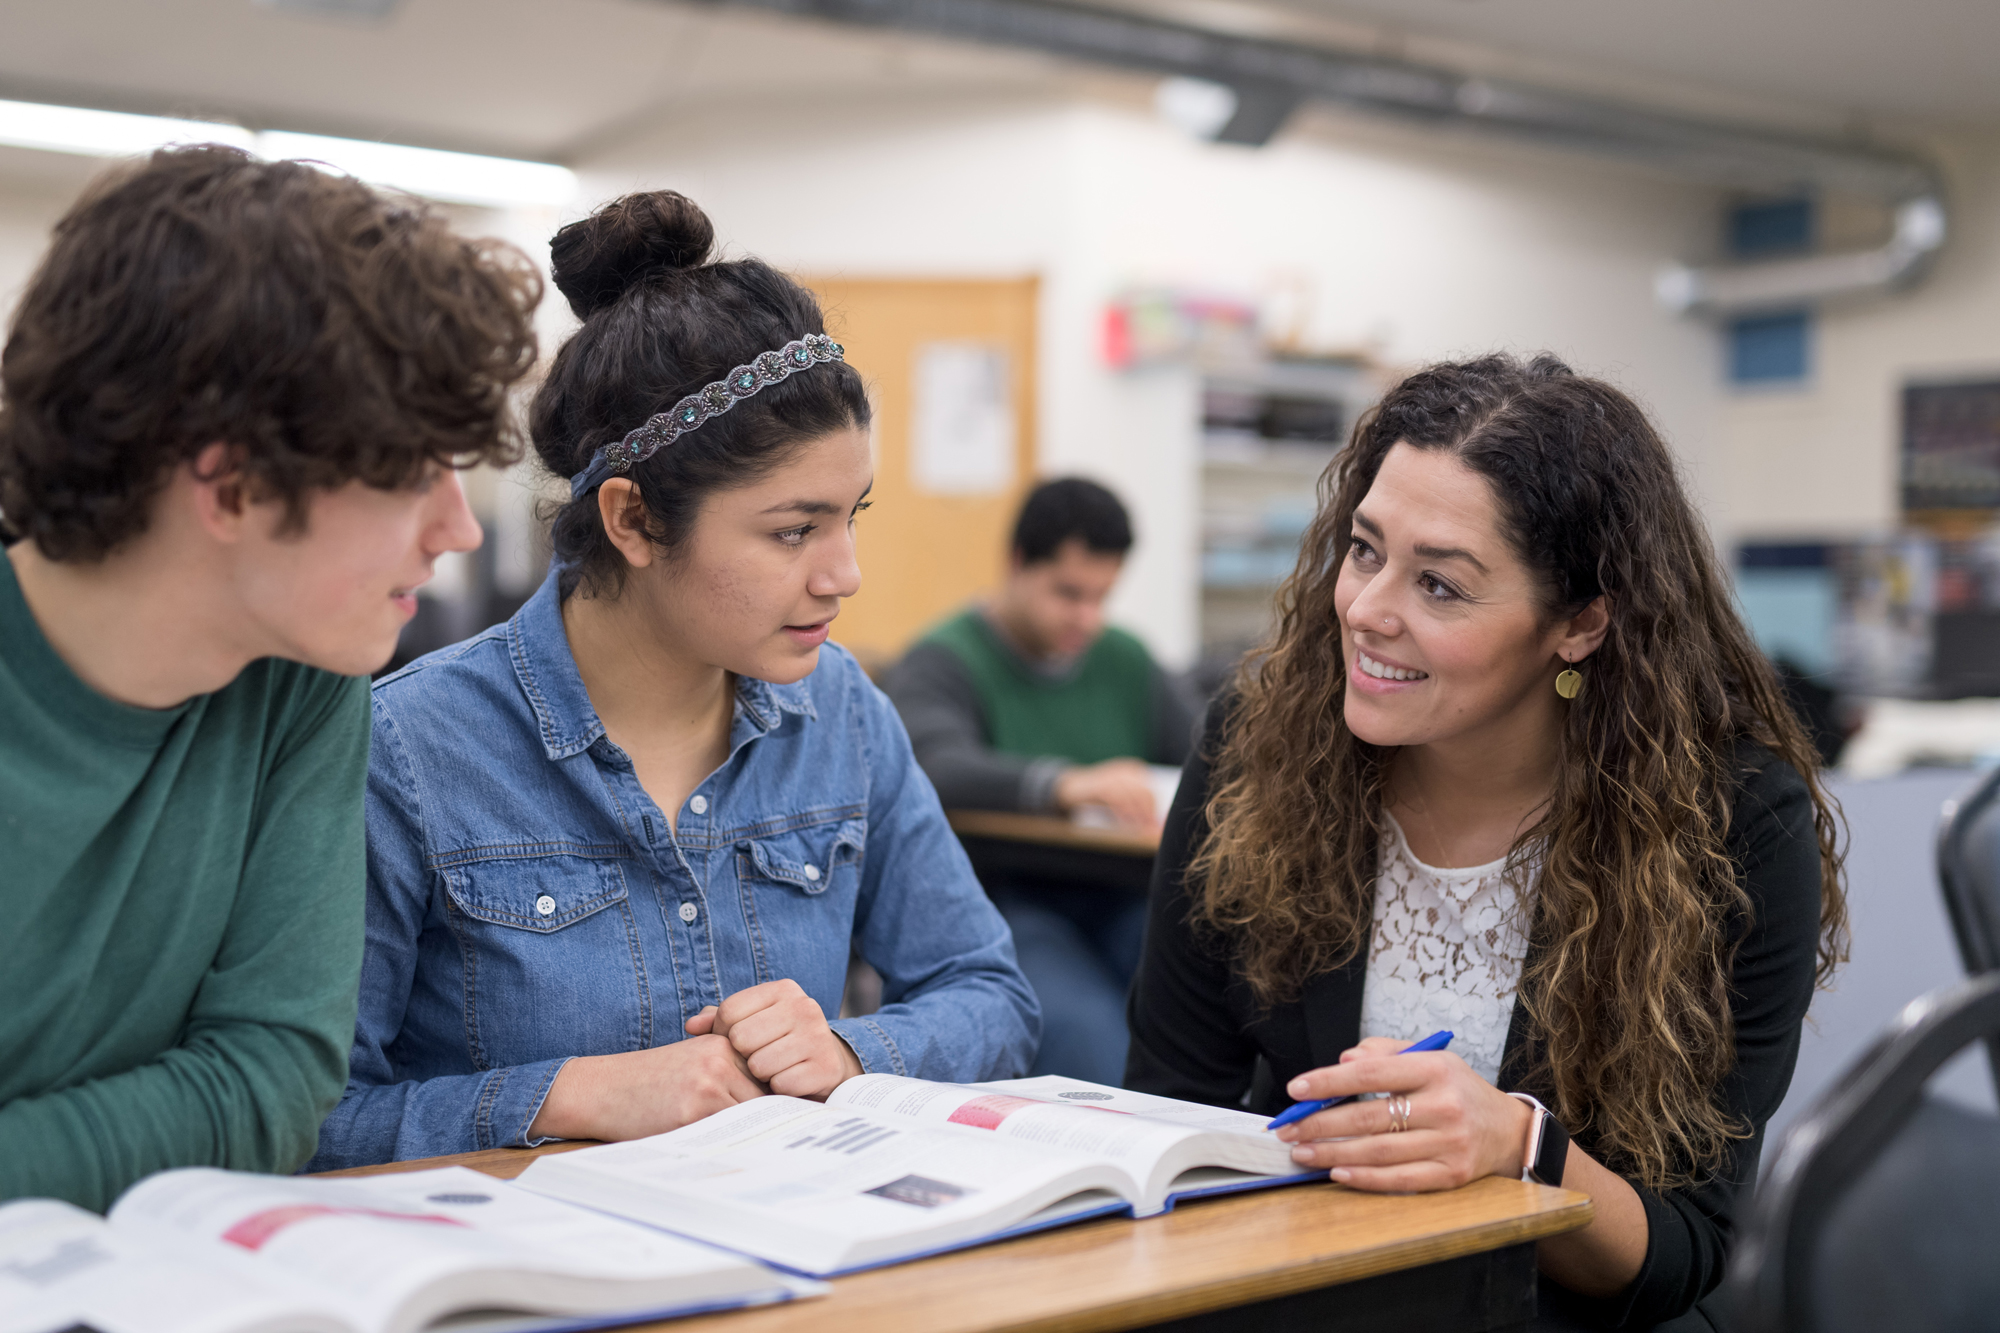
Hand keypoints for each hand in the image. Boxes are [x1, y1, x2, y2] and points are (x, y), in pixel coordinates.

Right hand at [529, 1034, 764, 1141]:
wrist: (602, 1090)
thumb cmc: (648, 1084)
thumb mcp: (691, 1062)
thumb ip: (729, 1072)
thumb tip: (778, 1103)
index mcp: (724, 1044)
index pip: (770, 1078)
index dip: (772, 1104)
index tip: (772, 1124)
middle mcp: (721, 1058)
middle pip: (767, 1099)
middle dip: (764, 1123)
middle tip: (760, 1144)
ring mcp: (709, 1083)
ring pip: (751, 1119)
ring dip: (746, 1137)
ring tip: (735, 1149)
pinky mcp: (695, 1110)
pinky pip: (728, 1136)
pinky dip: (725, 1147)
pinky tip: (712, 1151)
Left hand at [686, 978, 863, 1098]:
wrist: (826, 1065)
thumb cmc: (778, 1041)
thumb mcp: (752, 1022)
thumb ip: (719, 1020)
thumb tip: (692, 1026)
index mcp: (783, 989)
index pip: (729, 1011)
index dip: (723, 1033)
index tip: (738, 1043)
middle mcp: (804, 1006)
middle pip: (741, 1038)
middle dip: (743, 1055)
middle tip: (759, 1058)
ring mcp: (818, 1037)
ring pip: (759, 1064)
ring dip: (760, 1075)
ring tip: (774, 1069)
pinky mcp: (826, 1067)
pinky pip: (780, 1085)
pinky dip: (778, 1090)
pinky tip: (789, 1081)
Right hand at [1053, 758, 1158, 827]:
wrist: (1074, 786)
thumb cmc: (1103, 794)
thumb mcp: (1122, 798)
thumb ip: (1138, 808)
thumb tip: (1156, 824)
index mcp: (1134, 769)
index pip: (1150, 791)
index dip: (1153, 810)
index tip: (1155, 826)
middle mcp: (1125, 770)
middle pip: (1143, 793)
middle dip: (1147, 814)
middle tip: (1149, 830)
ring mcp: (1112, 775)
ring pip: (1131, 796)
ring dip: (1136, 815)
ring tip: (1139, 829)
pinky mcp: (1101, 784)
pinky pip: (1116, 800)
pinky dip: (1122, 813)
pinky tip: (1125, 824)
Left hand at [1271, 1037, 1534, 1192]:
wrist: (1509, 1131)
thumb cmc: (1457, 1090)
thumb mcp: (1430, 1058)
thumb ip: (1384, 1053)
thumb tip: (1342, 1061)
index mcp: (1435, 1070)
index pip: (1372, 1073)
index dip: (1329, 1082)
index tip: (1296, 1089)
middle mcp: (1444, 1106)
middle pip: (1370, 1117)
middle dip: (1320, 1123)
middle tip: (1287, 1129)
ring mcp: (1449, 1144)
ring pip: (1378, 1151)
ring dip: (1332, 1153)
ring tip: (1301, 1152)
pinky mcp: (1451, 1175)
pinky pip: (1399, 1179)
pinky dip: (1364, 1178)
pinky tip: (1336, 1172)